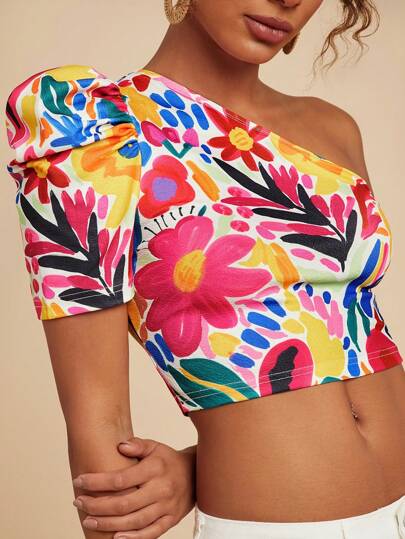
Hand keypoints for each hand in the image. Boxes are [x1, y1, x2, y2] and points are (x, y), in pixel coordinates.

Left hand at [72, 437, 195, 538]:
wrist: (196, 474)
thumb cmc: (168, 460)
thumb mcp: (155, 447)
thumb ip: (137, 445)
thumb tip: (120, 446)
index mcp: (155, 469)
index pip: (121, 479)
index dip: (97, 482)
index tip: (79, 481)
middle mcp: (161, 489)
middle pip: (124, 503)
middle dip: (98, 505)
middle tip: (79, 503)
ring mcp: (166, 507)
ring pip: (134, 521)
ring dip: (108, 523)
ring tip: (89, 520)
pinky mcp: (170, 520)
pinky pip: (151, 533)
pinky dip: (133, 538)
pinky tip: (115, 538)